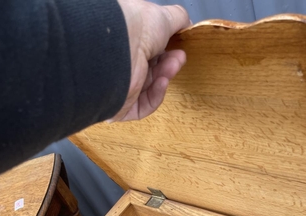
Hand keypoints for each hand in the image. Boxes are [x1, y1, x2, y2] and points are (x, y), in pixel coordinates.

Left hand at [109, 0, 190, 121]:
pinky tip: (162, 82)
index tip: (179, 48)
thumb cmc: (136, 29)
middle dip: (168, 64)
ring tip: (173, 67)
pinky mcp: (122, 107)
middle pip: (151, 71)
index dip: (166, 50)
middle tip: (179, 58)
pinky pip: (144, 106)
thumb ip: (177, 20)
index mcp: (126, 44)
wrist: (119, 51)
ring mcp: (121, 87)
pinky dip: (156, 95)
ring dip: (165, 76)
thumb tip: (186, 24)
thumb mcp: (163, 17)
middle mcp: (121, 65)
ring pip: (149, 88)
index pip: (148, 52)